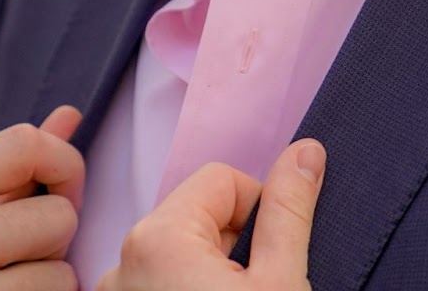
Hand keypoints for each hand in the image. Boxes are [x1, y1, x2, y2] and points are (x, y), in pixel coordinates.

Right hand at [0, 104, 84, 290]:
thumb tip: (71, 114)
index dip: (62, 162)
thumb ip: (15, 167)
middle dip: (53, 237)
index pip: (24, 142)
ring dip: (49, 282)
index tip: (59, 187)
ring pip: (63, 271)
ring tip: (7, 290)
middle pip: (58, 214)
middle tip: (14, 260)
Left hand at [98, 139, 325, 290]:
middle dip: (233, 246)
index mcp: (158, 238)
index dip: (259, 211)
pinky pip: (156, 284)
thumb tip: (306, 150)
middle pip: (198, 216)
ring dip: (210, 274)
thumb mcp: (280, 284)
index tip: (271, 259)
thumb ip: (289, 212)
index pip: (223, 180)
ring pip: (179, 255)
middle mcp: (121, 262)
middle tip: (255, 289)